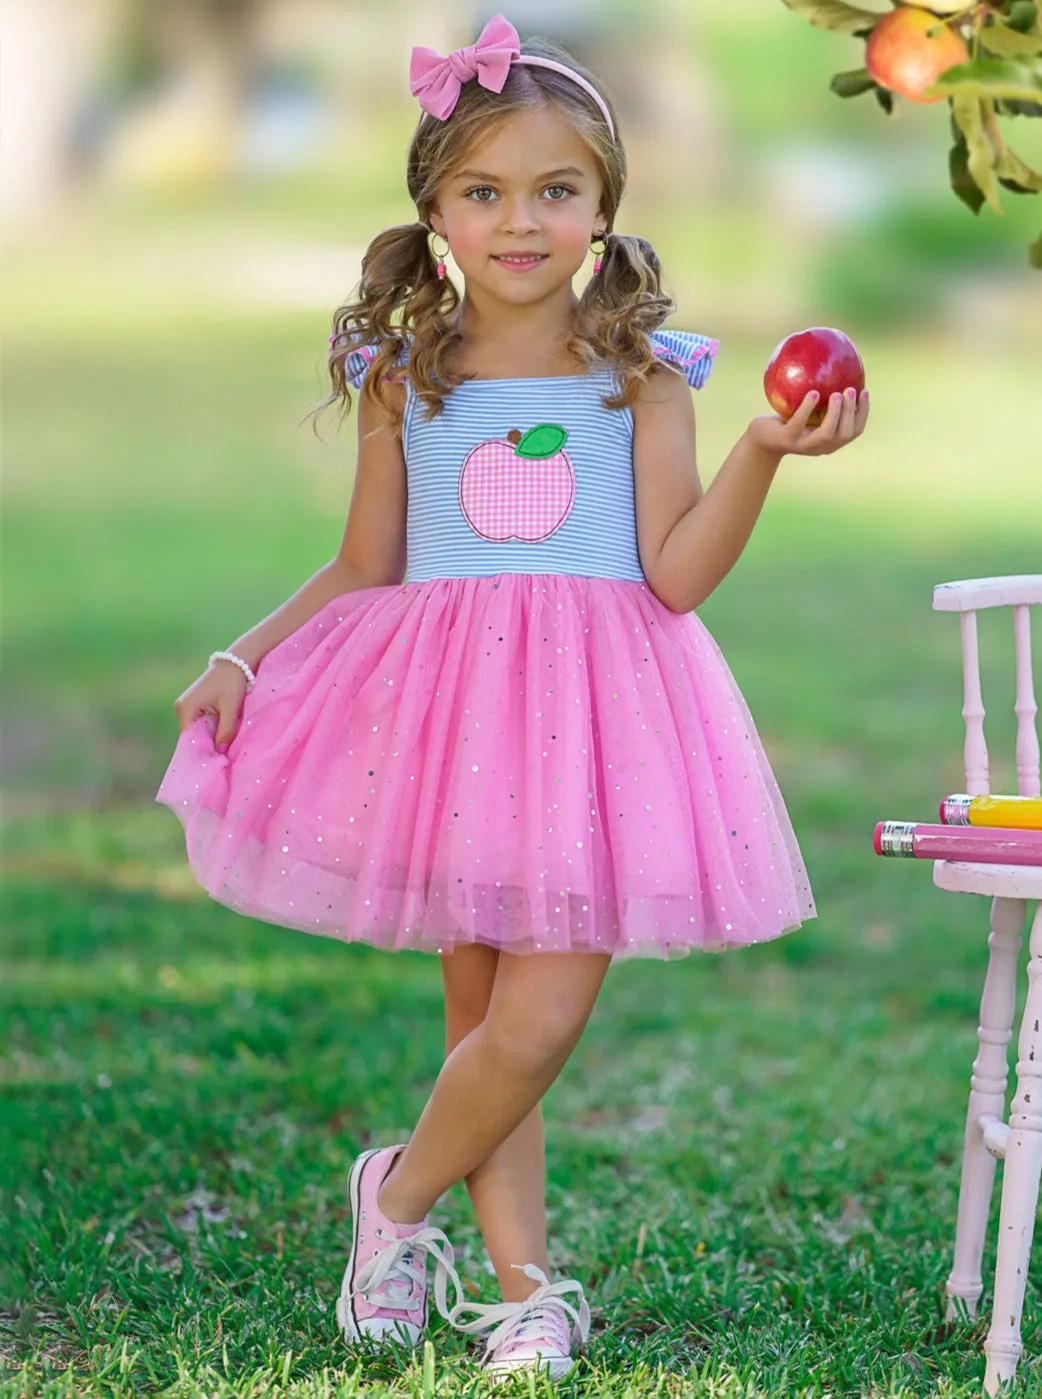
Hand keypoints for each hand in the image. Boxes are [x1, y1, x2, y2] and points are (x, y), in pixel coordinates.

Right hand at [173, 659, 247, 752]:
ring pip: (196, 731)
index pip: (189, 739)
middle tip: (220, 760)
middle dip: (206, 746)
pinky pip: (199, 724)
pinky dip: (209, 730)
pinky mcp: (193, 705)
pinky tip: (220, 738)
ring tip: (221, 750)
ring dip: (208, 738)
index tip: (214, 763)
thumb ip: (225, 732)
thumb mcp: (231, 709)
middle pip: (191, 736)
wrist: (235, 663)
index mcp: (186, 708)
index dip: (201, 751)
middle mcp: (181, 708)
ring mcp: (185, 706)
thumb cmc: (232, 683)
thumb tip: (221, 753)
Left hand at [745, 386, 869, 458]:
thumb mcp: (807, 410)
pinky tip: (813, 393)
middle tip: (850, 390)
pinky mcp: (786, 440)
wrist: (761, 438)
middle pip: (844, 434)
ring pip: (826, 434)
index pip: (854, 431)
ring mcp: (803, 445)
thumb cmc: (787, 420)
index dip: (863, 413)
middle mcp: (820, 447)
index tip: (865, 391)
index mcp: (830, 441)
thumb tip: (837, 367)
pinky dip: (807, 408)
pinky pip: (799, 424)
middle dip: (852, 412)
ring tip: (836, 394)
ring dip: (835, 414)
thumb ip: (823, 398)